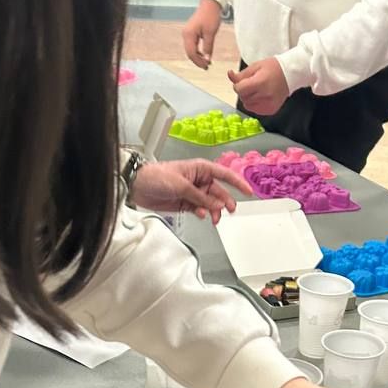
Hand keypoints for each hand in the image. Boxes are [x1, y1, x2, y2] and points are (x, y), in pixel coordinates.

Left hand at [130, 159, 249, 223]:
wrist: (138, 186)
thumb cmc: (157, 176)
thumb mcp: (181, 185)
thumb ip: (200, 196)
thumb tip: (215, 205)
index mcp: (200, 168)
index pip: (224, 174)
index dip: (238, 182)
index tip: (248, 191)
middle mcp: (198, 180)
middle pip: (218, 191)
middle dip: (225, 201)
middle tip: (230, 210)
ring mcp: (192, 192)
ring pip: (210, 203)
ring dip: (213, 210)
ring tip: (214, 218)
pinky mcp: (185, 203)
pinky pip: (199, 209)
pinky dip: (202, 213)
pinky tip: (200, 215)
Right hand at [182, 0, 222, 70]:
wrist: (210, 3)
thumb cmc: (210, 15)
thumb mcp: (210, 33)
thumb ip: (208, 47)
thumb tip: (207, 59)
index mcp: (188, 34)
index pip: (191, 53)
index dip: (198, 61)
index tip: (206, 66)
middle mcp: (185, 34)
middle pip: (189, 53)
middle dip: (198, 61)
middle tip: (207, 66)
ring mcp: (187, 33)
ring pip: (190, 50)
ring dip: (198, 57)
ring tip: (206, 62)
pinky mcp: (191, 32)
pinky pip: (192, 45)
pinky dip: (198, 51)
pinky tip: (204, 55)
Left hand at [228, 58, 289, 116]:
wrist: (290, 74)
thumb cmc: (273, 68)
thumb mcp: (255, 67)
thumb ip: (241, 74)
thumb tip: (230, 75)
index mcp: (260, 83)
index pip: (239, 89)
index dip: (238, 85)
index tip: (243, 82)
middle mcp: (265, 95)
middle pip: (243, 98)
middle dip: (244, 91)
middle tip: (253, 84)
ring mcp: (268, 104)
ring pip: (247, 105)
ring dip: (249, 98)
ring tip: (259, 90)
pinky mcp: (271, 110)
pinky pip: (255, 110)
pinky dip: (255, 104)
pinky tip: (262, 96)